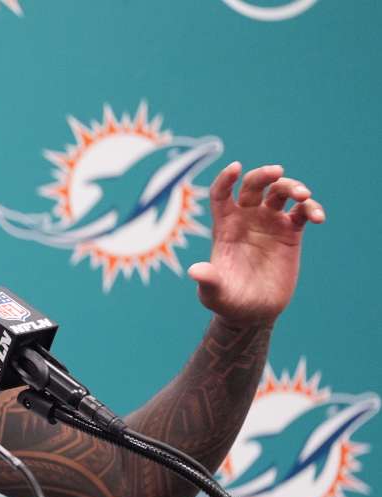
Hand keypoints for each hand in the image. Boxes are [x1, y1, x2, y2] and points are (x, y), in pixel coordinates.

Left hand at [187, 161, 325, 326]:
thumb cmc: (227, 301)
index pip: (221, 194)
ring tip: (303, 197)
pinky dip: (311, 209)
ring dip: (292, 187)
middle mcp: (246, 219)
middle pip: (253, 185)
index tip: (236, 167)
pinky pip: (301, 213)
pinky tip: (317, 217)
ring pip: (280, 193)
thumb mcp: (214, 293)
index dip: (226, 179)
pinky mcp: (290, 233)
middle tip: (277, 172)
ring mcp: (268, 223)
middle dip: (264, 175)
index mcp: (224, 227)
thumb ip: (207, 280)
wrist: (252, 313)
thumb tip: (195, 272)